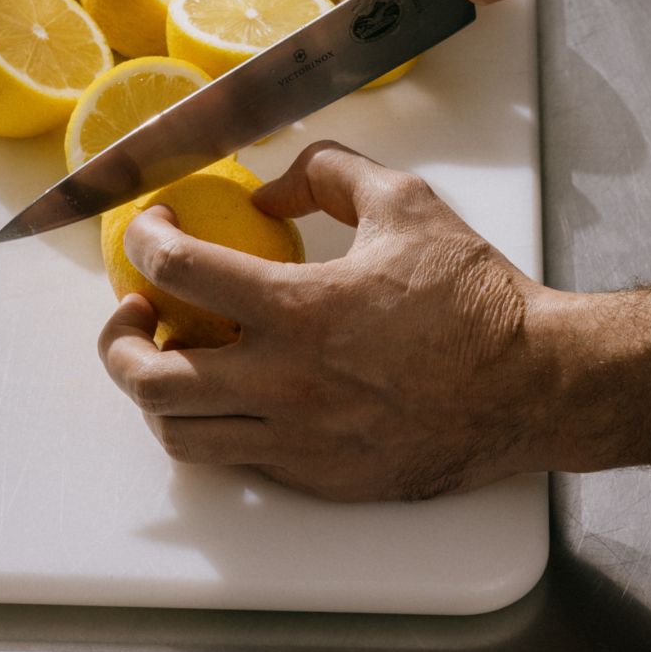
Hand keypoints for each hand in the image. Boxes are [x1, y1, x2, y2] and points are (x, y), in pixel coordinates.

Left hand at [98, 142, 558, 501]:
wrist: (533, 384)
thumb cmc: (474, 296)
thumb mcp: (404, 200)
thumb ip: (326, 173)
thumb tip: (266, 190)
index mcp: (299, 309)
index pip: (179, 272)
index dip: (146, 242)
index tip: (151, 232)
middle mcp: (286, 384)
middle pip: (149, 378)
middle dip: (117, 340)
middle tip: (132, 311)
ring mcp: (300, 441)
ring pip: (180, 435)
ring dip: (155, 394)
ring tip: (169, 359)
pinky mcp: (320, 478)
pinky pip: (239, 459)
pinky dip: (216, 427)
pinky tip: (232, 393)